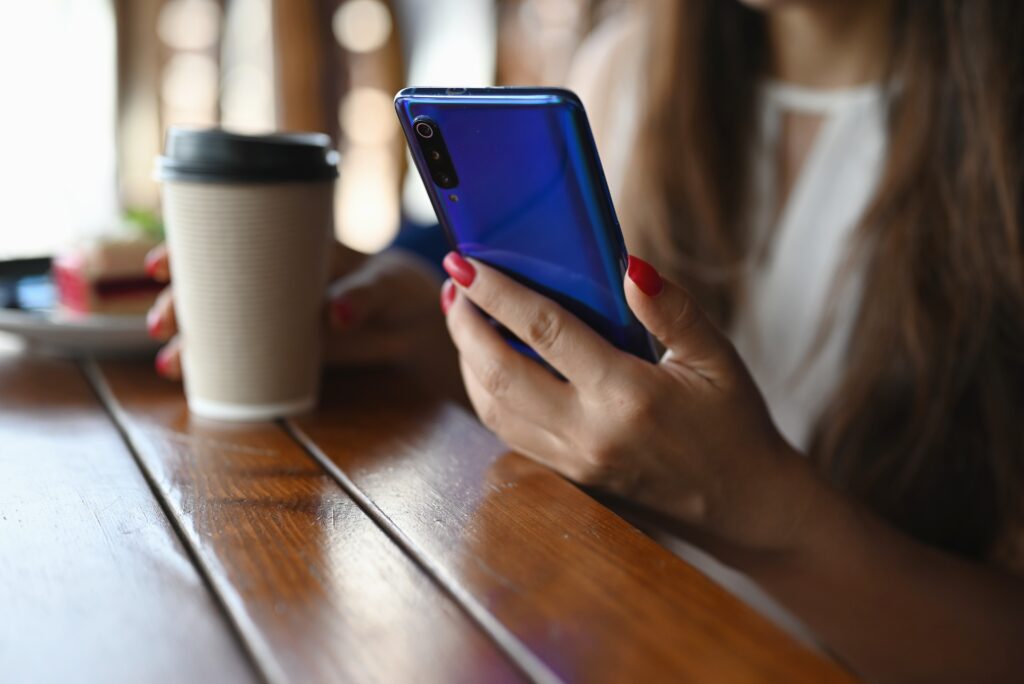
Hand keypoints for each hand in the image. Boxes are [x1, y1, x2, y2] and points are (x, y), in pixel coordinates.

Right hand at [145, 242, 461, 397]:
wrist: (417, 322)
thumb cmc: (399, 286)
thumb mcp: (385, 283)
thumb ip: (363, 295)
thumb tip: (333, 316)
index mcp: (289, 246)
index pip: (229, 237)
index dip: (187, 245)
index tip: (160, 264)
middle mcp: (272, 279)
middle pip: (211, 287)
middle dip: (178, 304)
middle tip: (160, 324)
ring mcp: (276, 316)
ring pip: (220, 325)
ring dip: (190, 342)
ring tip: (170, 364)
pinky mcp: (288, 348)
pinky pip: (244, 356)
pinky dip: (218, 368)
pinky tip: (194, 381)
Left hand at [441, 252, 815, 551]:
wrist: (742, 504)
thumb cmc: (733, 423)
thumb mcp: (717, 358)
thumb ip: (672, 310)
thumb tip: (629, 265)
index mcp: (627, 395)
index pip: (544, 332)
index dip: (498, 293)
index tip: (465, 262)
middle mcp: (589, 432)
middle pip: (499, 373)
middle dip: (464, 326)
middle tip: (453, 284)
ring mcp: (573, 460)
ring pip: (493, 408)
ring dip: (466, 361)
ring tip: (461, 317)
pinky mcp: (567, 476)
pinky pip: (508, 432)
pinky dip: (486, 394)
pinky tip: (486, 364)